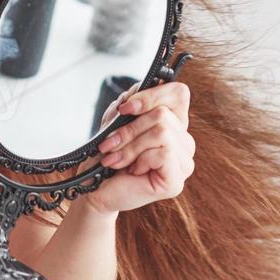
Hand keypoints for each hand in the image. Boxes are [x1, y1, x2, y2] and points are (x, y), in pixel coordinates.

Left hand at [84, 81, 195, 214]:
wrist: (95, 188)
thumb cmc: (108, 155)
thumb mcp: (117, 120)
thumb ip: (133, 101)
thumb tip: (141, 90)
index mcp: (174, 125)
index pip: (179, 93)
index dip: (152, 95)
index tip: (126, 108)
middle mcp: (184, 143)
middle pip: (164, 114)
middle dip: (131, 129)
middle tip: (111, 144)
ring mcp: (183, 163)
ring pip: (162, 132)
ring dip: (131, 145)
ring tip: (116, 159)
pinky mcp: (176, 181)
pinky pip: (164, 152)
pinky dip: (140, 160)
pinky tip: (132, 170)